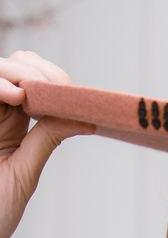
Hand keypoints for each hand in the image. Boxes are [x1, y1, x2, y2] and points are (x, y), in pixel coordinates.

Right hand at [0, 51, 94, 237]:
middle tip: (54, 90)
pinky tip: (15, 96)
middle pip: (13, 65)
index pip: (31, 79)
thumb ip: (46, 138)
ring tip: (27, 95)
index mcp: (10, 122)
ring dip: (14, 72)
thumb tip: (87, 118)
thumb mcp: (24, 172)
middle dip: (34, 69)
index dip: (50, 76)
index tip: (68, 92)